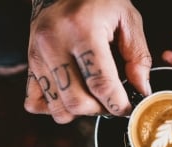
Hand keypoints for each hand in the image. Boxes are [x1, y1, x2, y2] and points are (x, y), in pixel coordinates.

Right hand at [24, 0, 151, 122]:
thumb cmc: (99, 0)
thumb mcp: (127, 18)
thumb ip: (138, 56)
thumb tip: (141, 89)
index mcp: (81, 29)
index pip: (100, 83)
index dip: (118, 104)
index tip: (129, 108)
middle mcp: (53, 43)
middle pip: (77, 101)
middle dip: (101, 110)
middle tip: (112, 102)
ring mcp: (37, 54)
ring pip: (58, 108)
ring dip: (80, 112)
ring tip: (93, 97)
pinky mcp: (30, 63)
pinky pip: (35, 103)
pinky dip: (56, 107)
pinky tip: (72, 95)